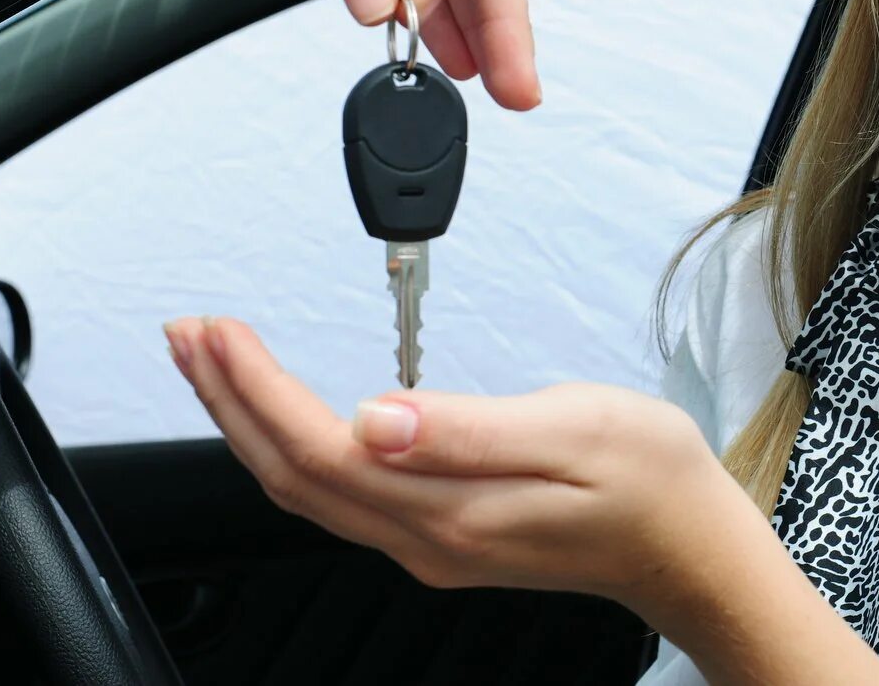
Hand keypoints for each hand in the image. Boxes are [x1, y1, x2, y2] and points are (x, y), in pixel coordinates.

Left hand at [161, 316, 753, 623]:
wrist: (689, 546)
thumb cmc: (649, 480)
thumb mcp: (574, 428)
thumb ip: (468, 427)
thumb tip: (375, 415)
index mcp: (451, 506)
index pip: (320, 448)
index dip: (258, 389)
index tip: (222, 331)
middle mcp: (426, 537)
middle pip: (294, 474)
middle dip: (229, 400)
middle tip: (189, 335)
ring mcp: (430, 543)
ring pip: (309, 488)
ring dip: (250, 423)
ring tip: (215, 364)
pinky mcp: (442, 534)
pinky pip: (339, 494)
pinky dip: (293, 446)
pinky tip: (287, 415)